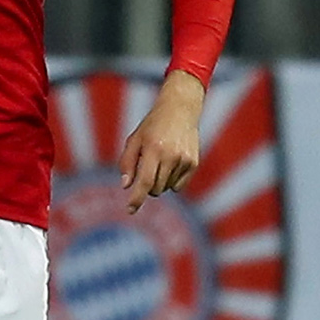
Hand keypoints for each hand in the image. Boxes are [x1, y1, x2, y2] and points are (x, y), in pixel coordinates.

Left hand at [117, 70, 204, 214]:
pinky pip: (178, 186)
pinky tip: (171, 164)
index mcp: (154, 149)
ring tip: (160, 161)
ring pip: (167, 188)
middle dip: (147, 186)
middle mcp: (171, 156)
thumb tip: (126, 185)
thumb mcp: (135, 139)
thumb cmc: (153, 125)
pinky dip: (171, 181)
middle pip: (155, 188)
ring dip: (159, 182)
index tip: (130, 210)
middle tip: (146, 170)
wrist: (180, 109)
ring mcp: (184, 160)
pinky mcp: (193, 163)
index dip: (137, 198)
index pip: (145, 181)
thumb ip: (127, 162)